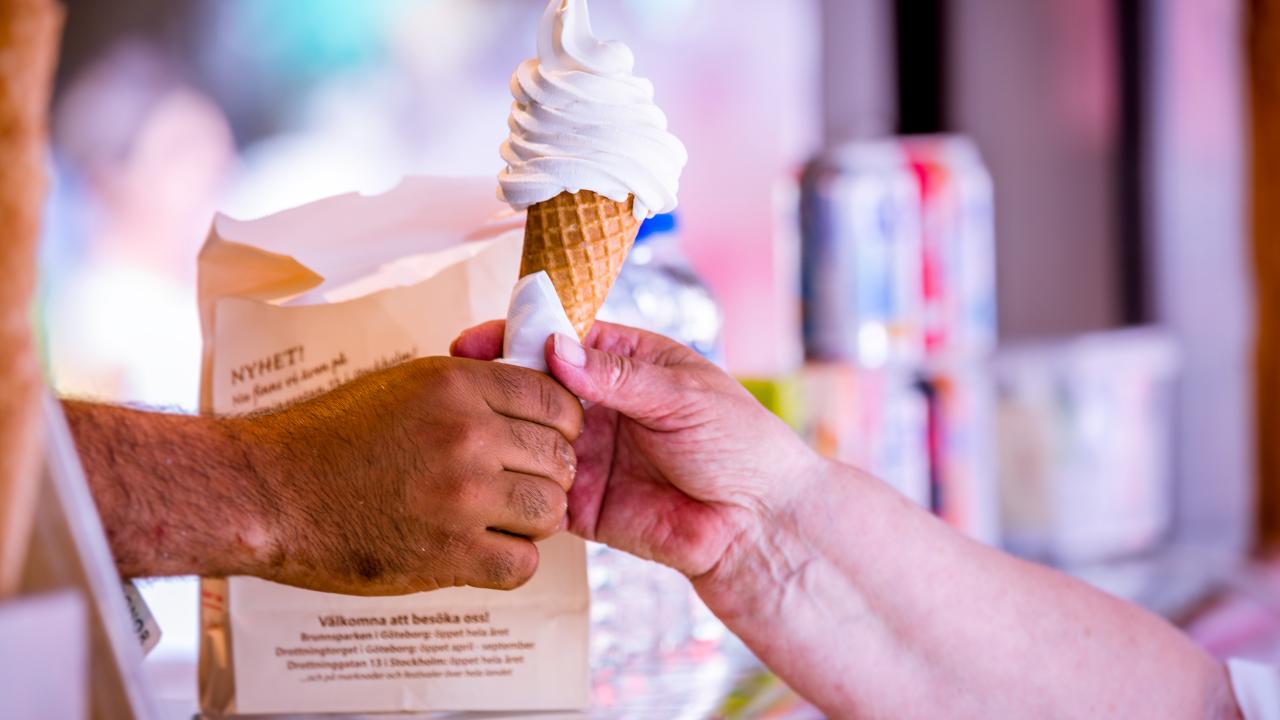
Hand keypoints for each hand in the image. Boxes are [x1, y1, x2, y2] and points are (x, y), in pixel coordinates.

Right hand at [245, 356, 582, 595]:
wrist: (272, 492)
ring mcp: (461, 495)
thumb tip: (529, 397)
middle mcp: (466, 434)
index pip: (554, 399)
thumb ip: (471, 389)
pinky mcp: (449, 553)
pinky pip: (523, 563)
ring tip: (501, 518)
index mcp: (457, 385)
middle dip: (549, 473)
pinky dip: (512, 561)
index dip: (561, 423)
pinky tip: (484, 550)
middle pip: (560, 457)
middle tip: (522, 483)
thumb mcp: (406, 384)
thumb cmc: (332, 435)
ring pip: (550, 510)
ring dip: (533, 519)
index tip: (546, 438)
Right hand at [451, 321, 823, 577]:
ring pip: (528, 440)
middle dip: (498, 387)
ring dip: (505, 437)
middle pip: (534, 389)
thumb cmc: (739, 444)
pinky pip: (536, 494)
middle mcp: (601, 406)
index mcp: (628, 363)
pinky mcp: (582, 506)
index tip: (474, 341)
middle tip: (462, 390)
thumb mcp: (681, 395)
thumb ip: (616, 375)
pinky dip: (516, 488)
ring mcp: (588, 455)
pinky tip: (493, 480)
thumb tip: (555, 349)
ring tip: (479, 435)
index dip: (518, 337)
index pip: (561, 339)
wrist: (758, 524)